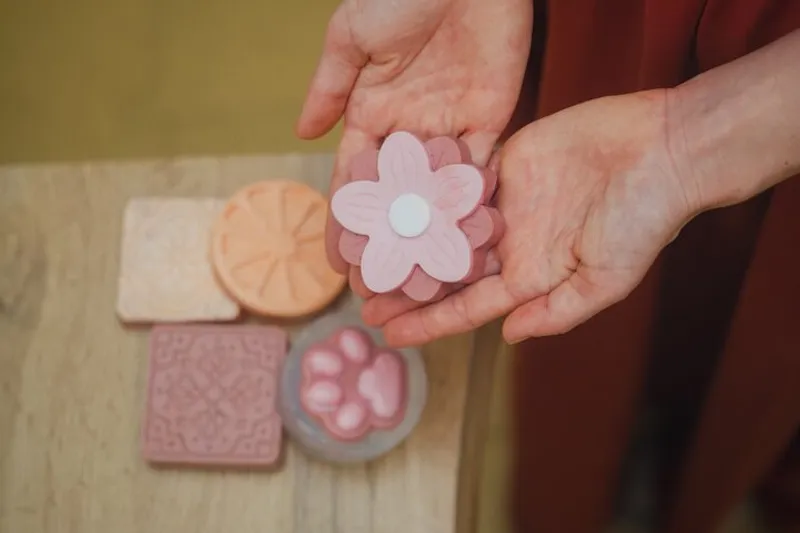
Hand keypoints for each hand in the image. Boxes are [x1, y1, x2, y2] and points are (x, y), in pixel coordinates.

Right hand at [296, 0, 532, 273]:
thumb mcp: (350, 36)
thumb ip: (330, 87)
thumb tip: (301, 132)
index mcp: (373, 111)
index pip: (355, 179)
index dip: (346, 221)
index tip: (337, 263)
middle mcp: (411, 128)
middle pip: (396, 198)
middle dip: (386, 242)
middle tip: (380, 290)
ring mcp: (451, 127)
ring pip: (435, 193)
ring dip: (428, 236)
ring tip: (420, 283)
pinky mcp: (490, 119)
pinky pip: (479, 170)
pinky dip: (470, 204)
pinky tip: (462, 244)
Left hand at [363, 90, 697, 345]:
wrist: (662, 149)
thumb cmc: (644, 219)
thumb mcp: (606, 279)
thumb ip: (558, 311)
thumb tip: (510, 337)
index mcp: (530, 275)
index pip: (467, 306)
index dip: (427, 321)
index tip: (388, 334)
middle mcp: (510, 241)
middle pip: (445, 269)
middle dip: (405, 283)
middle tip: (358, 292)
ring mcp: (504, 201)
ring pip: (442, 223)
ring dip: (406, 235)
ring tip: (363, 247)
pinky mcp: (503, 161)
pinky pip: (455, 178)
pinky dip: (424, 187)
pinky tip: (390, 193)